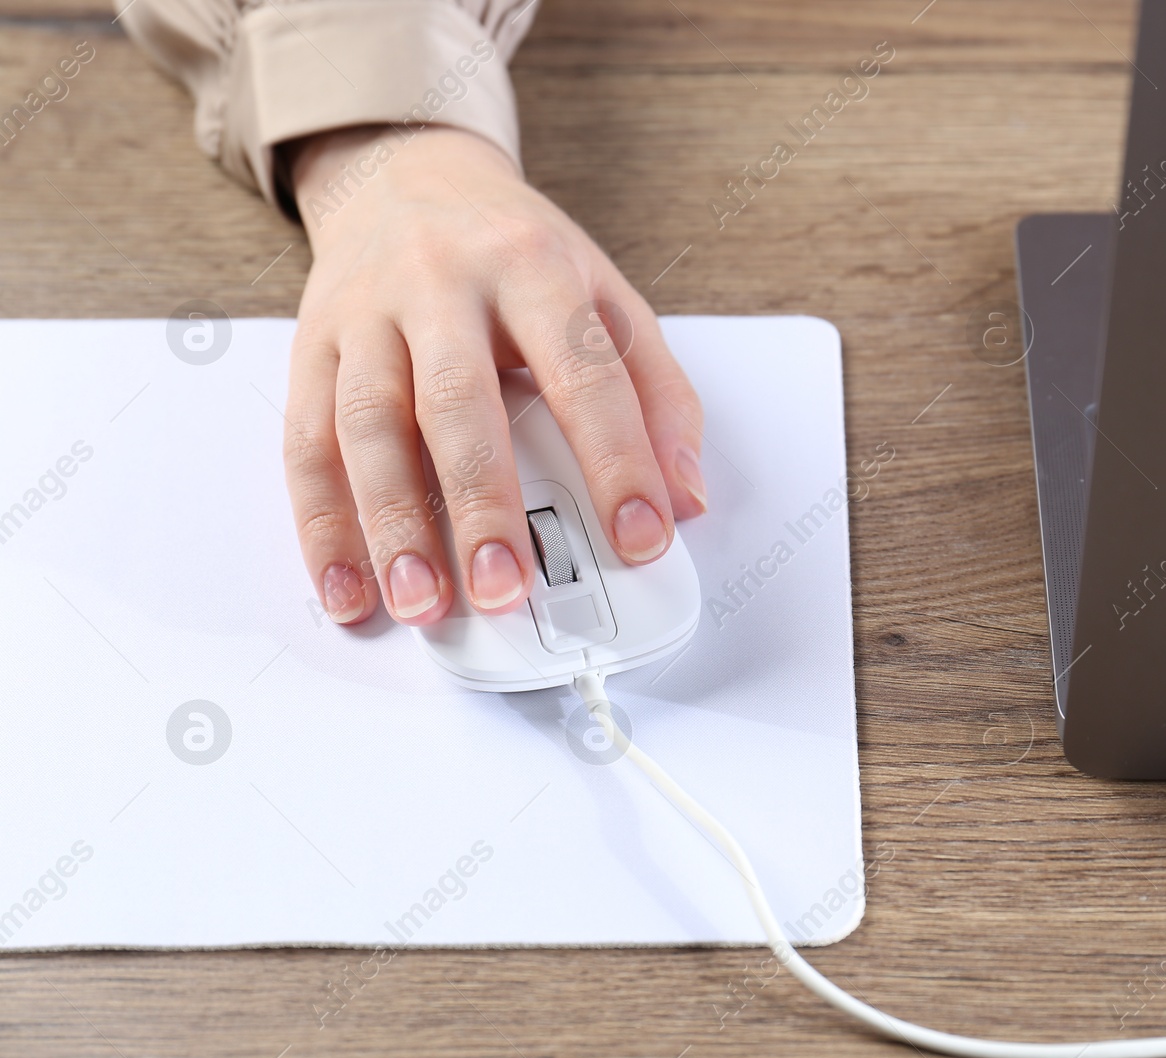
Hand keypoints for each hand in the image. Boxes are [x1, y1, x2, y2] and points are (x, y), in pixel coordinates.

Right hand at [282, 124, 705, 626]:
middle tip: (505, 590)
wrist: (408, 173)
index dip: (618, 460)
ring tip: (424, 603)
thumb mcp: (607, 294)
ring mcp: (367, 315)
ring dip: (392, 526)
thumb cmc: (517, 252)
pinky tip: (344, 586)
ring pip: (368, 426)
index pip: (584, 371)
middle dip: (482, 506)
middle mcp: (442, 283)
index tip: (641, 539)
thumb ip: (657, 393)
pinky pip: (305, 442)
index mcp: (534, 265)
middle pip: (457, 402)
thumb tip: (687, 499)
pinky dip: (321, 526)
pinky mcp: (312, 347)